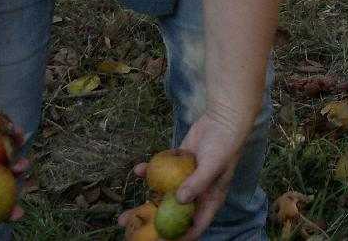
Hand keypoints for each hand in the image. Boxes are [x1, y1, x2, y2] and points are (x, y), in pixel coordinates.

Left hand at [119, 112, 251, 239]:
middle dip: (153, 225)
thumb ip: (197, 183)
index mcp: (209, 200)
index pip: (195, 226)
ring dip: (144, 204)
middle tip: (133, 231)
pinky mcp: (178, 165)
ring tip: (123, 215)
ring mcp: (185, 180)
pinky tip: (139, 170)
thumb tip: (180, 200)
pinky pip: (160, 174)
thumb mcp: (213, 165)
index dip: (179, 237)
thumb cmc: (224, 145)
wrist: (223, 119)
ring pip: (162, 197)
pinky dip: (149, 173)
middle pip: (172, 215)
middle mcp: (196, 194)